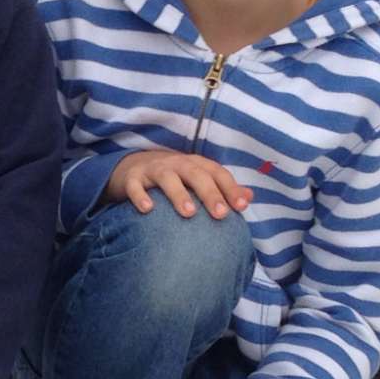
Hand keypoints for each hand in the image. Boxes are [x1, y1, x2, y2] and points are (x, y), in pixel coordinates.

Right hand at [105, 150, 250, 218]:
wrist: (131, 167)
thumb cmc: (172, 178)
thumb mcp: (196, 179)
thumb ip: (222, 188)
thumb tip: (249, 197)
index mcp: (195, 164)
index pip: (217, 173)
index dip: (230, 188)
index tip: (241, 207)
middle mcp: (176, 164)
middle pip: (196, 175)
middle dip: (209, 193)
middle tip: (220, 214)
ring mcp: (153, 169)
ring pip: (168, 178)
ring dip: (179, 194)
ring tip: (189, 213)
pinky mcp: (132, 178)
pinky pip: (135, 186)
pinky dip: (140, 196)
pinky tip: (147, 209)